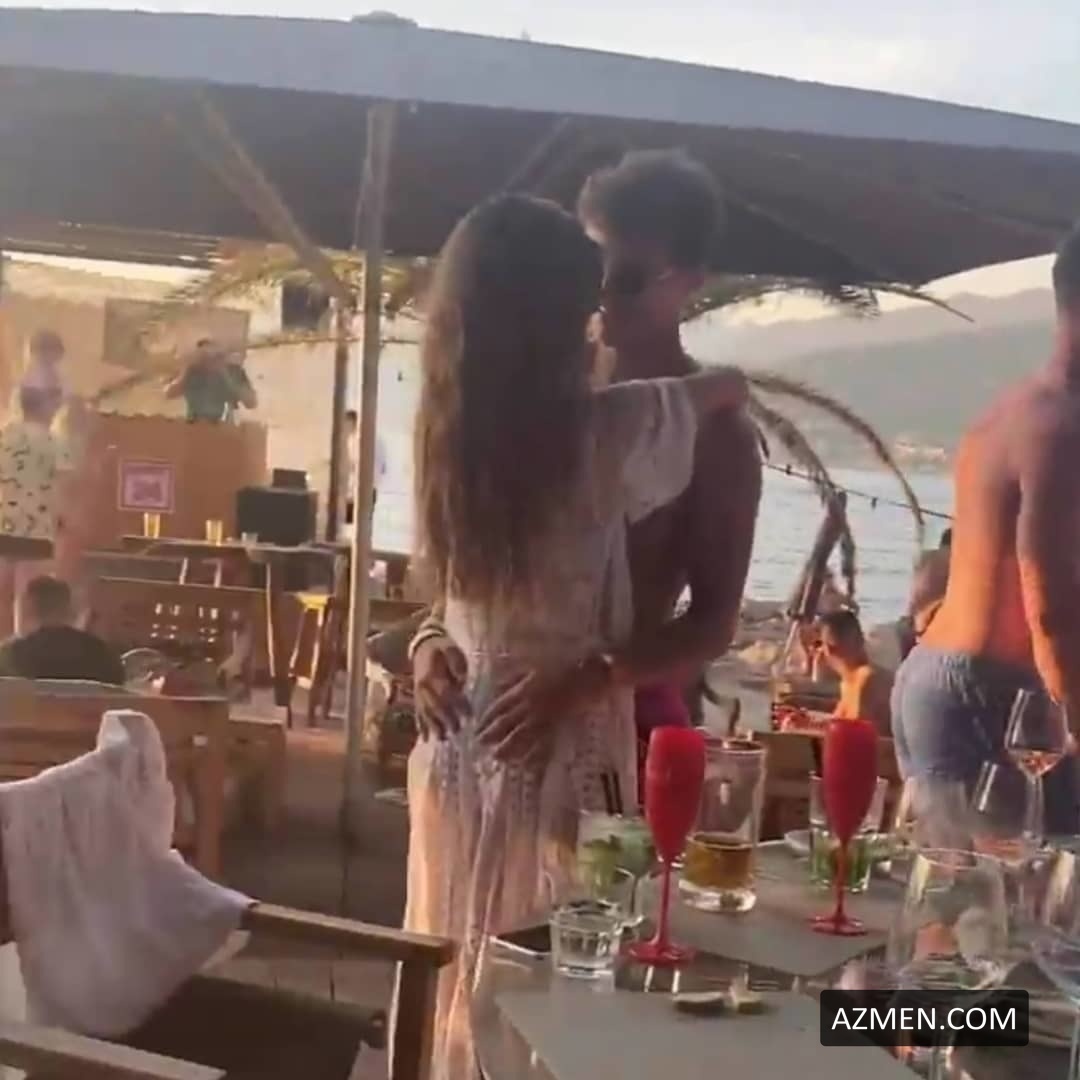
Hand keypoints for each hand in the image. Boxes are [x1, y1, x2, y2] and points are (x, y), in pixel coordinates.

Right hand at [412, 636, 468, 739]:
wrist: (423, 646)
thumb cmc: (442, 648)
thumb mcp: (451, 649)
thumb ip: (456, 663)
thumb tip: (461, 679)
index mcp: (431, 675)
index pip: (446, 692)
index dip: (458, 704)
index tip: (469, 715)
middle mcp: (422, 687)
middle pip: (435, 706)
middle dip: (447, 720)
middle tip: (458, 731)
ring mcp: (418, 694)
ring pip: (425, 713)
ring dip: (434, 726)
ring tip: (442, 739)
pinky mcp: (416, 698)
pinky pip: (417, 714)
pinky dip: (421, 727)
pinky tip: (425, 739)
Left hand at [476, 657, 610, 763]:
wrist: (590, 672)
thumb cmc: (564, 665)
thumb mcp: (534, 666)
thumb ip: (515, 677)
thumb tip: (497, 686)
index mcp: (524, 688)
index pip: (500, 706)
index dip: (487, 718)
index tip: (476, 728)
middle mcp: (531, 704)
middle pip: (507, 723)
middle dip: (492, 735)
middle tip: (480, 746)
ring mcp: (545, 716)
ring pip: (522, 735)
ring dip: (508, 747)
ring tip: (497, 757)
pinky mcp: (560, 725)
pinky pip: (544, 743)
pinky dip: (534, 754)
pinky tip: (526, 762)